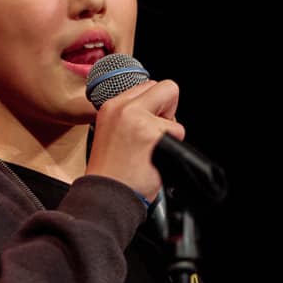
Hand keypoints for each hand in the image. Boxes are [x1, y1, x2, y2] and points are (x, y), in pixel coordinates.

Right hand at [86, 78, 183, 201]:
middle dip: (167, 111)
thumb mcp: (109, 132)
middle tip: (152, 136)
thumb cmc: (110, 173)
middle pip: (167, 88)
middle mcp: (124, 108)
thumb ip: (129, 115)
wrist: (104, 197)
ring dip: (168, 134)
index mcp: (112, 106)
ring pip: (174, 116)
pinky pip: (178, 133)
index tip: (147, 124)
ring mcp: (140, 121)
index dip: (155, 105)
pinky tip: (153, 159)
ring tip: (148, 153)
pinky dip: (172, 148)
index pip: (148, 86)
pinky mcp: (154, 136)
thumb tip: (156, 109)